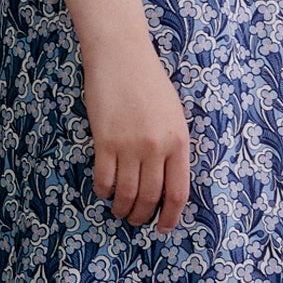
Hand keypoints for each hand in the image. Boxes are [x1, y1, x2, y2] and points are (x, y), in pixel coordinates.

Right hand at [53, 0, 190, 231]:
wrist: (121, 54)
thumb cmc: (148, 81)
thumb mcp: (173, 113)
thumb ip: (172, 145)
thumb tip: (165, 178)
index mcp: (179, 141)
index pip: (178, 192)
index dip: (170, 216)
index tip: (163, 228)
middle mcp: (157, 147)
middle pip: (151, 197)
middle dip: (142, 216)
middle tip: (135, 221)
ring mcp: (130, 145)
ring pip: (127, 193)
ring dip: (122, 208)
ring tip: (118, 211)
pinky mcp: (105, 140)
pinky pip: (104, 178)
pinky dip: (103, 190)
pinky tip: (103, 191)